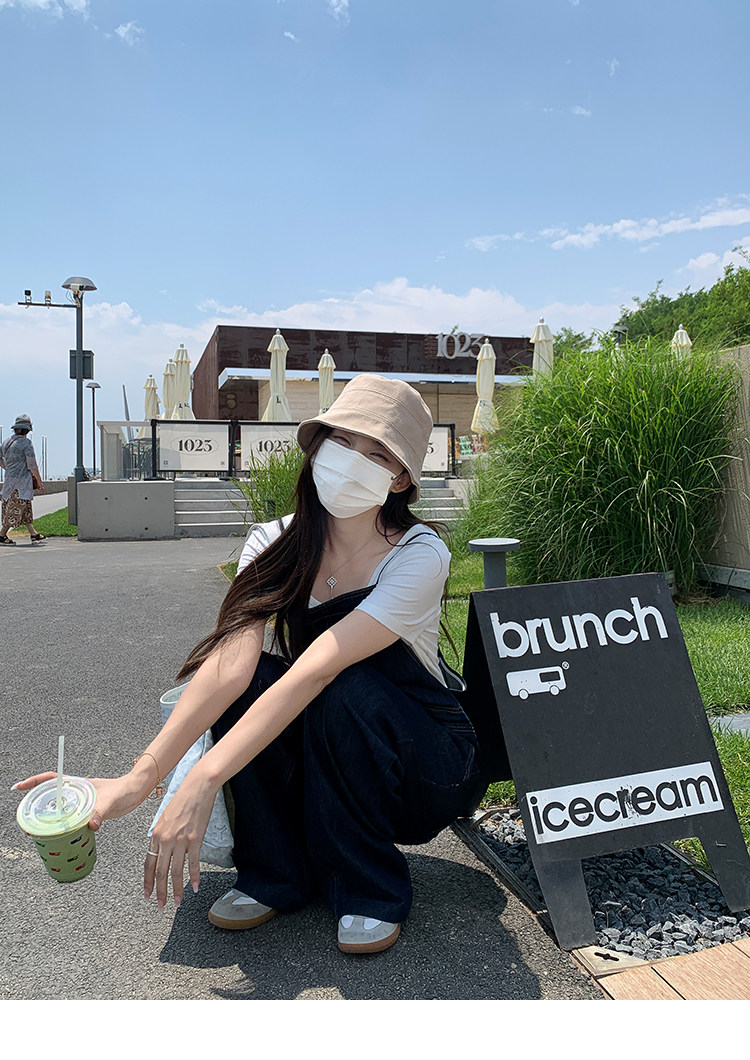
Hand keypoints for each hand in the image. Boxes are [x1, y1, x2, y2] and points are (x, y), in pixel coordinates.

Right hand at [12, 772, 145, 829]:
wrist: (136, 792)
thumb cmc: (124, 789)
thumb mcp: (112, 799)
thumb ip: (101, 811)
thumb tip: (92, 825)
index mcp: (78, 784)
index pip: (50, 779)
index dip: (33, 782)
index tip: (18, 788)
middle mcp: (76, 793)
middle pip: (50, 798)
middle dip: (35, 809)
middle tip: (26, 825)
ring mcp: (81, 803)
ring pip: (58, 811)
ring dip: (47, 821)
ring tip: (37, 835)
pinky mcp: (88, 813)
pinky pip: (69, 821)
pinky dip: (62, 829)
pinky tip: (59, 839)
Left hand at [144, 767, 218, 908]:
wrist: (197, 787)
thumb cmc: (183, 799)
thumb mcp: (165, 816)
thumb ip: (162, 833)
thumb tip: (161, 847)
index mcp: (156, 834)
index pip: (148, 863)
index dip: (147, 881)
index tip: (148, 894)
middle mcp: (165, 839)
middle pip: (160, 871)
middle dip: (159, 891)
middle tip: (160, 905)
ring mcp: (180, 840)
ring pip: (175, 871)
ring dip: (176, 889)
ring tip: (177, 902)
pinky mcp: (194, 839)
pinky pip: (192, 863)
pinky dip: (193, 877)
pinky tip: (194, 887)